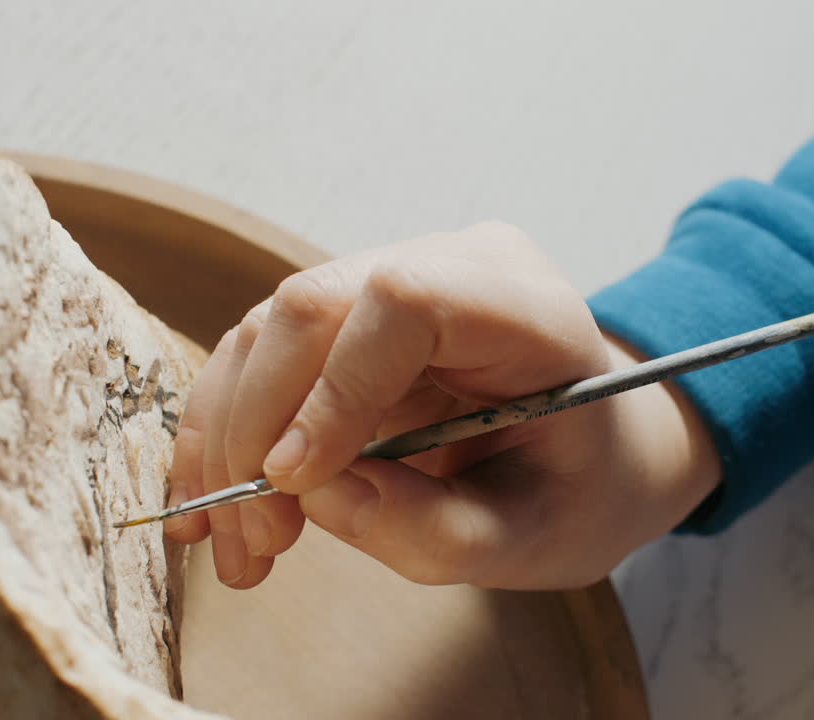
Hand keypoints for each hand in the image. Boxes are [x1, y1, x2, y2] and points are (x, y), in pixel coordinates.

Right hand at [164, 222, 720, 589]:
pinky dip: (228, 434)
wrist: (594, 453)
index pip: (406, 302)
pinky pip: (264, 357)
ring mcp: (393, 280)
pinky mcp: (350, 317)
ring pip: (268, 331)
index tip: (295, 484)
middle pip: (311, 306)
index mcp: (528, 309)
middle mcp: (452, 268)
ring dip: (228, 442)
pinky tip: (219, 508)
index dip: (334, 388)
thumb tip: (313, 495)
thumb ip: (437, 529)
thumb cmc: (581, 489)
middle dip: (256, 429)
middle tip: (255, 541)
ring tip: (240, 546)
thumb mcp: (538, 539)